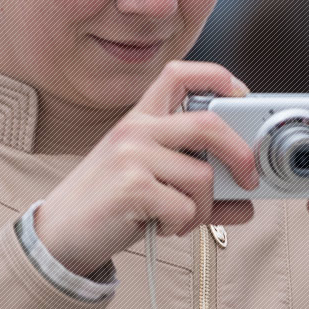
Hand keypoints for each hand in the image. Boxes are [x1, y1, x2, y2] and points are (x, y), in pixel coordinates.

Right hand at [32, 61, 259, 275]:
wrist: (60, 234)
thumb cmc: (109, 205)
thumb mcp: (153, 185)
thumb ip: (199, 189)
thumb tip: (246, 204)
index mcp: (140, 119)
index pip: (179, 74)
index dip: (216, 77)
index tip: (240, 96)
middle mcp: (135, 130)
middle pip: (208, 125)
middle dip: (240, 154)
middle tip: (248, 179)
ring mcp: (132, 156)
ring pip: (202, 177)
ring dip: (202, 207)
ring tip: (179, 217)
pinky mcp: (132, 187)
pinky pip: (184, 207)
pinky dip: (182, 223)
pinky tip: (160, 225)